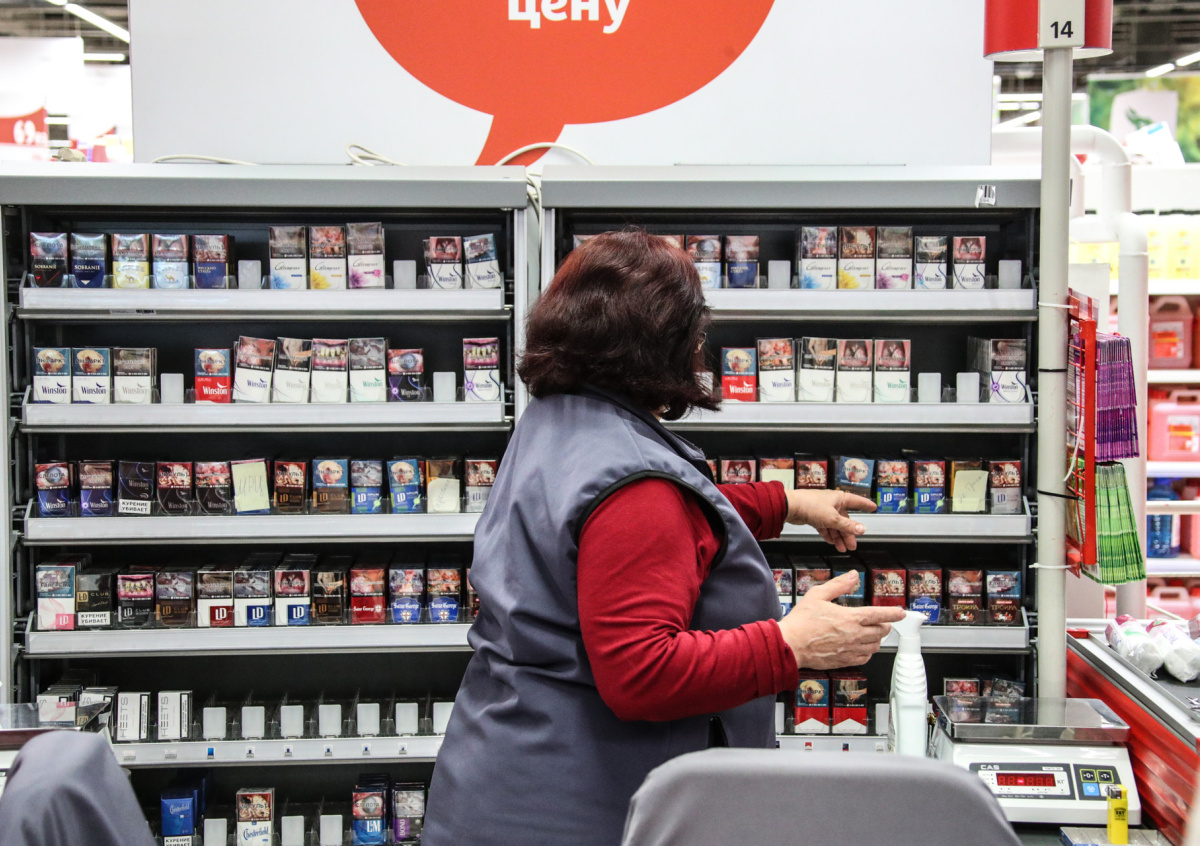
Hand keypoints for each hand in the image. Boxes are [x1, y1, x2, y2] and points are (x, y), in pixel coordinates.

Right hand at [777, 572, 905, 669]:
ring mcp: (851, 650)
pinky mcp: (845, 660)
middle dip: (885, 624)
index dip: (893, 613)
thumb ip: (839, 584)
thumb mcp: (818, 595)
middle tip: (882, 621)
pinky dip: (868, 651)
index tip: (900, 612)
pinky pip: (866, 658)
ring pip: (876, 646)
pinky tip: (862, 646)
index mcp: (850, 618)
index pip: (880, 615)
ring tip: (872, 633)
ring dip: (877, 638)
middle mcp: (854, 635)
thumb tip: (853, 576)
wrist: (791, 644)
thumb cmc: (801, 621)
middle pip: (882, 631)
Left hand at [785, 488, 876, 551]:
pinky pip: (825, 526)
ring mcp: (822, 509)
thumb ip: (848, 526)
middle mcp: (832, 503)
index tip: (873, 507)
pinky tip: (830, 542)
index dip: (865, 505)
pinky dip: (828, 534)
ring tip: (842, 549)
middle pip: (845, 519)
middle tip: (852, 546)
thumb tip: (863, 529)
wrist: (790, 507)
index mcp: (839, 498)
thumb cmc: (811, 506)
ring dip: (838, 537)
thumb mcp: (833, 518)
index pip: (857, 501)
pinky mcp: (814, 516)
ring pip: (834, 524)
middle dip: (848, 533)